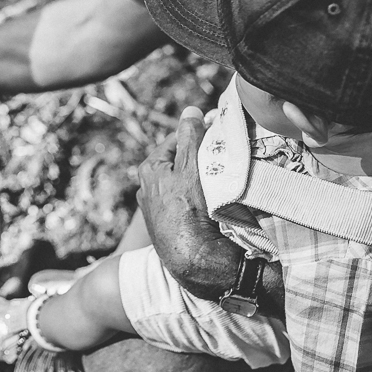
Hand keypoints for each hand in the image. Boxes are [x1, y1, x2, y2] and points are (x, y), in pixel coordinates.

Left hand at [136, 107, 243, 299]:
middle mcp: (147, 189)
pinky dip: (200, 200)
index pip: (176, 141)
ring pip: (184, 184)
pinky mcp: (169, 228)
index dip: (197, 134)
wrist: (194, 259)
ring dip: (201, 180)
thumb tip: (191, 111)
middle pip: (180, 163)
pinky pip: (187, 205)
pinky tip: (213, 203)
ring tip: (222, 179)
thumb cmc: (189, 209)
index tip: (217, 132)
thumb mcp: (190, 166)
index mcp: (149, 169)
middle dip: (200, 158)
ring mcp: (157, 210)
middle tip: (223, 156)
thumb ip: (190, 136)